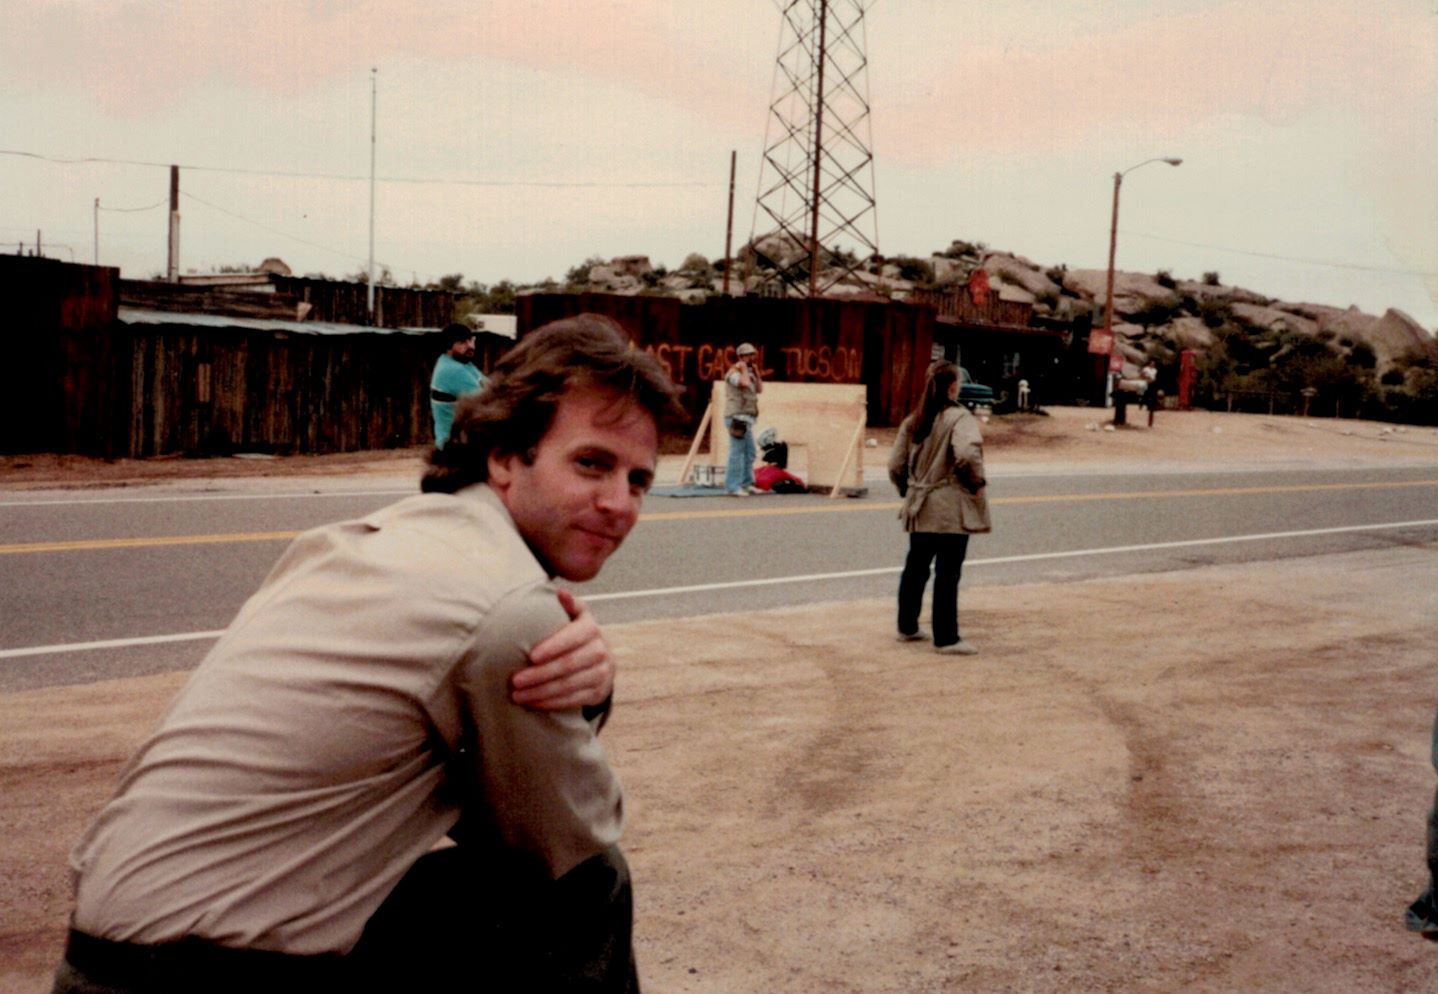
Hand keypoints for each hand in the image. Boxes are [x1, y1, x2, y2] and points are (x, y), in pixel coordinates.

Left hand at [511, 588, 615, 710]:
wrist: (600, 660)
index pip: (574, 637)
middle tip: (515, 680)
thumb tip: (560, 592)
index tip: (530, 656)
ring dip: (540, 692)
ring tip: (517, 695)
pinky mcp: (598, 693)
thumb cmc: (576, 634)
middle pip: (568, 665)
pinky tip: (531, 702)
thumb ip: (568, 604)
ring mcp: (602, 673)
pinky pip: (572, 700)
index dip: (553, 647)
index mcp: (592, 629)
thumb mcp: (576, 615)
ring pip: (569, 686)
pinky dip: (550, 703)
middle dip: (540, 674)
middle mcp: (601, 651)